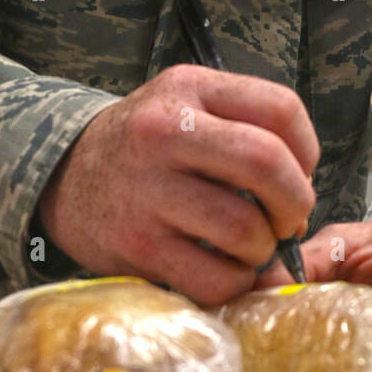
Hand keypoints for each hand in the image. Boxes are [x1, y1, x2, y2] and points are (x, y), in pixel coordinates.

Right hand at [38, 63, 319, 304]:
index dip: (308, 150)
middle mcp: (164, 132)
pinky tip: (222, 268)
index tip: (299, 173)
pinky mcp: (136, 246)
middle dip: (295, 202)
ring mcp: (147, 191)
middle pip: (267, 164)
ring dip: (263, 249)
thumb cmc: (145, 144)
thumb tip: (304, 185)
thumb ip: (245, 123)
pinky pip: (214, 277)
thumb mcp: (186, 102)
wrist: (64, 174)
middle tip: (287, 219)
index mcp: (188, 88)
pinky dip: (234, 282)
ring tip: (248, 244)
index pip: (280, 108)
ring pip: (244, 229)